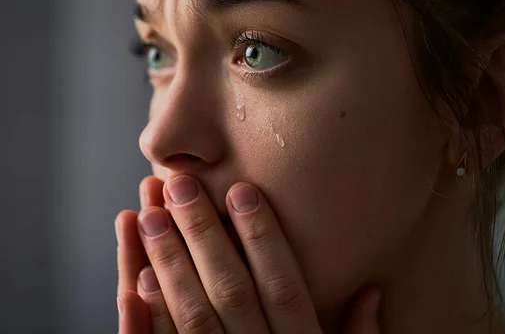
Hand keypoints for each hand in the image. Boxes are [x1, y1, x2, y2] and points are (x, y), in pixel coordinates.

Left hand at [115, 176, 381, 332]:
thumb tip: (373, 292)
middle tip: (179, 186)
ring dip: (167, 265)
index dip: (263, 238)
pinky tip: (131, 286)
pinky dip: (143, 327)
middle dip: (202, 235)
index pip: (283, 286)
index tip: (241, 191)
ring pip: (191, 318)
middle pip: (230, 291)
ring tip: (149, 215)